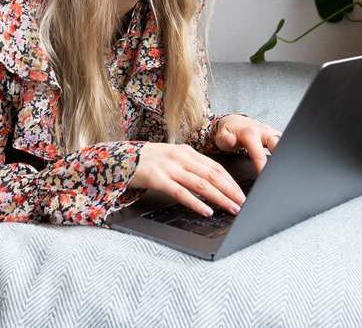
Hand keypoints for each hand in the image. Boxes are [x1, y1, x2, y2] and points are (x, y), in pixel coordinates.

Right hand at [131, 142, 246, 217]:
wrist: (118, 158)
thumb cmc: (146, 162)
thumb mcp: (171, 159)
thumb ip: (188, 167)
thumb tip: (210, 182)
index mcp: (186, 151)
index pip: (215, 166)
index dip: (230, 181)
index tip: (242, 193)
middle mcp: (180, 157)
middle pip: (212, 175)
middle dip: (230, 190)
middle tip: (243, 203)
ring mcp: (168, 167)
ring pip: (200, 184)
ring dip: (219, 198)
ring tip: (231, 208)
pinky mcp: (157, 178)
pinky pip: (181, 192)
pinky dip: (196, 203)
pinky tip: (206, 211)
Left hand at [212, 114, 281, 173]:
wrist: (234, 121)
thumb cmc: (228, 131)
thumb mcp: (221, 135)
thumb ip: (225, 139)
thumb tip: (231, 140)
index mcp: (251, 133)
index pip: (260, 155)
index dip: (263, 168)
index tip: (265, 180)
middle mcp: (264, 132)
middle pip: (279, 147)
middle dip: (282, 161)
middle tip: (280, 176)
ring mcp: (272, 133)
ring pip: (285, 145)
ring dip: (286, 157)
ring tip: (285, 173)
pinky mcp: (276, 135)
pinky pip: (285, 144)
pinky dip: (286, 154)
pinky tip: (286, 166)